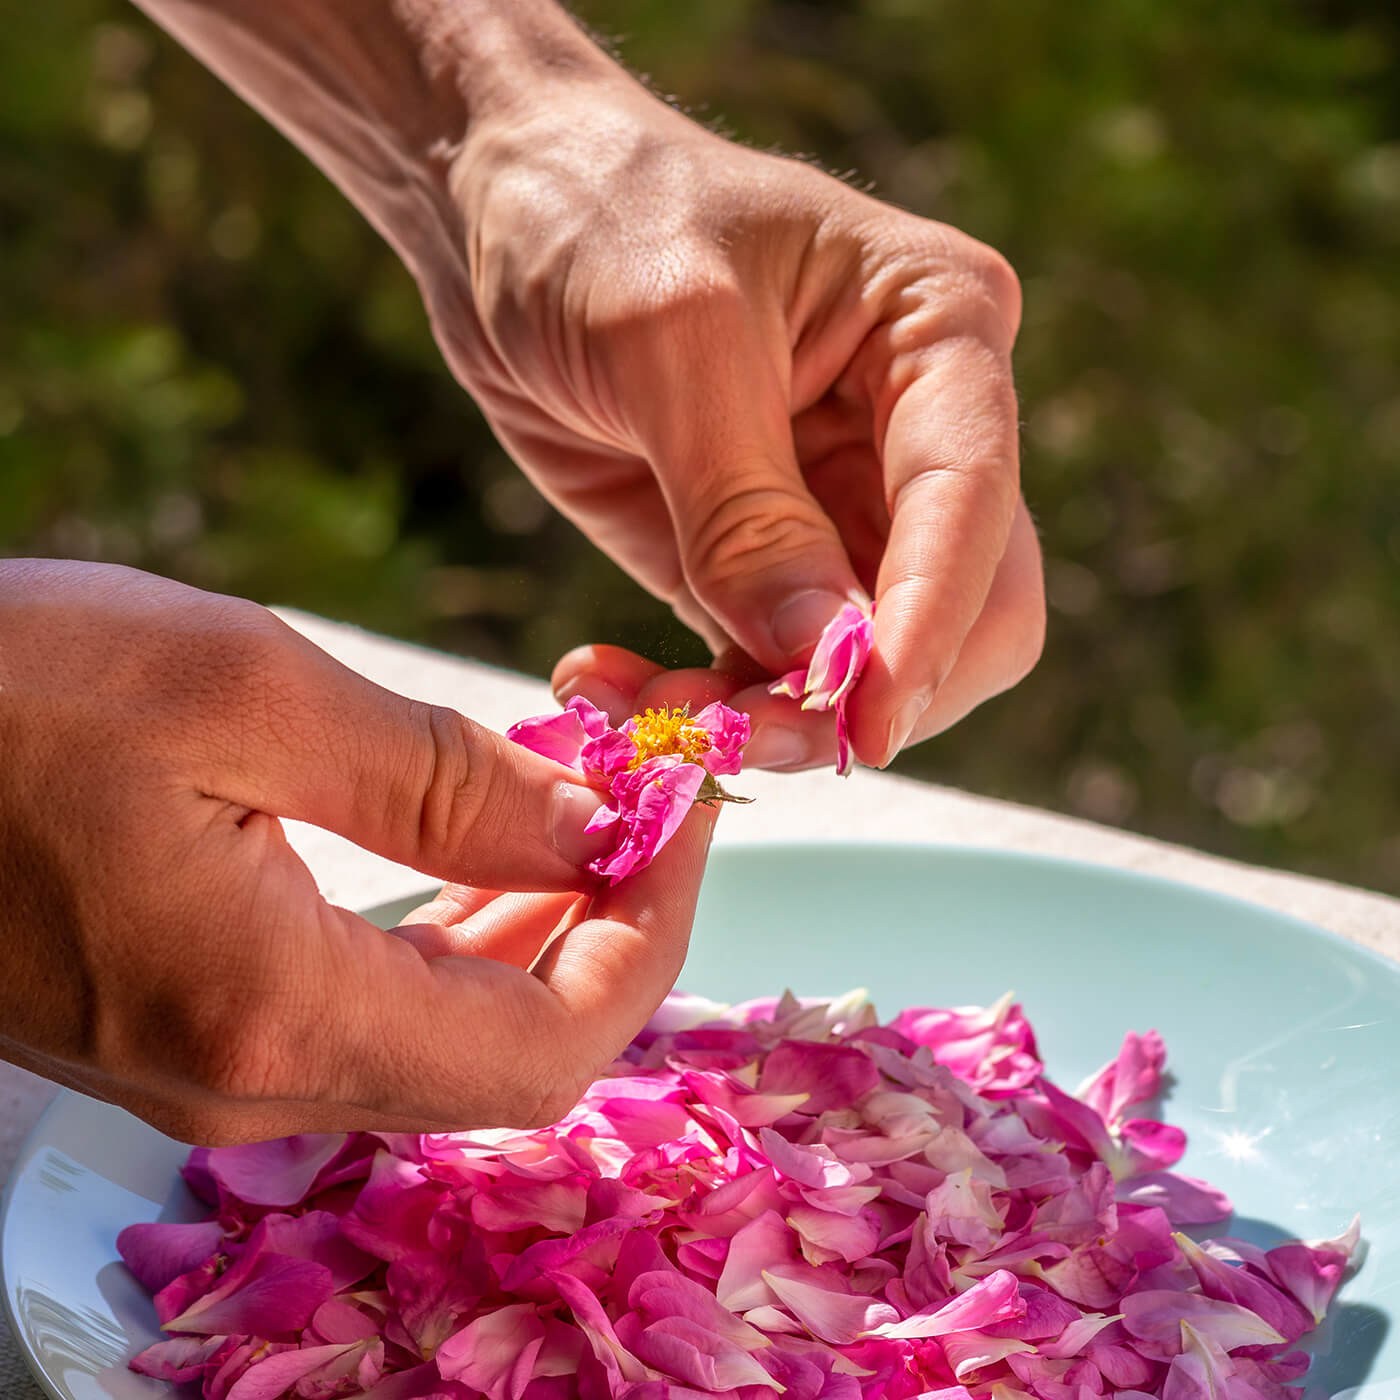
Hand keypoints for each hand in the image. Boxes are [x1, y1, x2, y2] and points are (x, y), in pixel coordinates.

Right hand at [0, 560, 714, 1142]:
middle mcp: (248, 1077)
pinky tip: (476, 852)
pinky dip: (453, 936)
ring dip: (538, 929)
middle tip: (647, 804)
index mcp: (274, 1014)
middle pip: (511, 1054)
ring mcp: (212, 1064)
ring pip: (446, 1037)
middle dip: (608, 926)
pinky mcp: (185, 1022)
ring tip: (581, 812)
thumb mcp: (244, 691)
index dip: (650, 934)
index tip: (685, 816)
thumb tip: (590, 834)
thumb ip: (439, 780)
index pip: (550, 1043)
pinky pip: (372, 1009)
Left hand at [436, 69, 1043, 769]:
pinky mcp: (765, 562)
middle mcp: (917, 430)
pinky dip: (710, 709)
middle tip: (739, 738)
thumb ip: (748, 510)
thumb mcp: (669, 342)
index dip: (928, 625)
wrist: (501, 219)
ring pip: (865, 667)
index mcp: (938, 331)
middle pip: (963, 612)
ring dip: (770, 719)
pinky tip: (617, 693)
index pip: (973, 502)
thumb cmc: (596, 221)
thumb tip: (827, 661)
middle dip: (861, 694)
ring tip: (650, 720)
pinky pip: (772, 670)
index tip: (864, 727)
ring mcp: (845, 505)